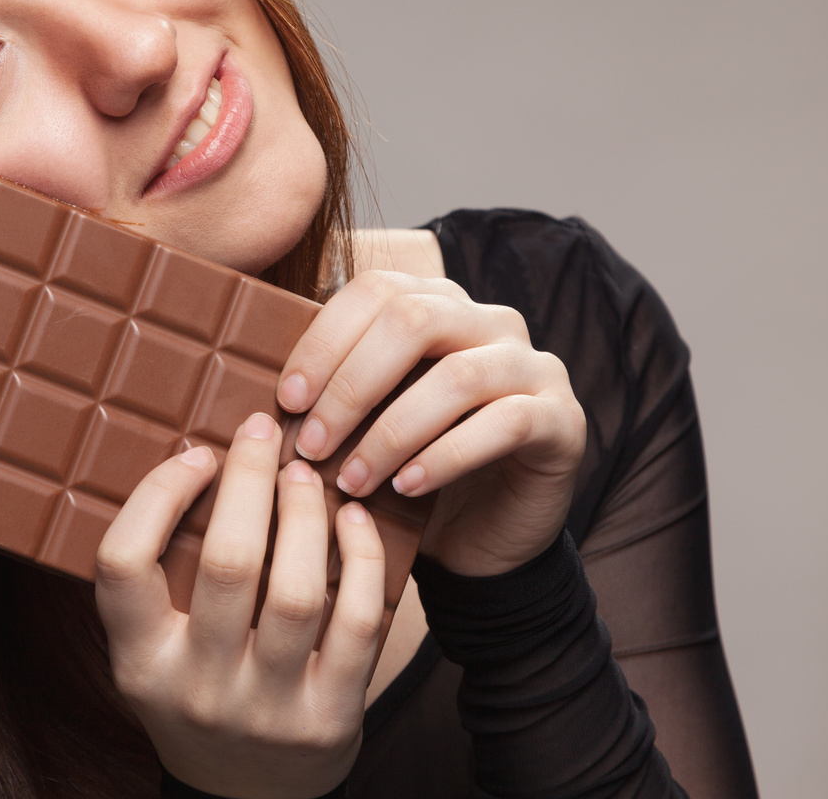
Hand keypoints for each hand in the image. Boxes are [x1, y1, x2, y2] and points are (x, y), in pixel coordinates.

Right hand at [95, 413, 386, 798]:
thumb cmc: (199, 694)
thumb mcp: (154, 651)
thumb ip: (164, 578)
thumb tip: (204, 458)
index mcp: (139, 661)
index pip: (122, 563)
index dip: (157, 494)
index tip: (195, 455)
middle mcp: (196, 687)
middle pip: (226, 564)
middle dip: (248, 479)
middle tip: (262, 431)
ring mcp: (265, 708)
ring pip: (295, 591)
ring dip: (304, 513)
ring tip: (304, 472)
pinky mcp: (330, 718)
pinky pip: (356, 624)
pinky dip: (361, 560)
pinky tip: (353, 520)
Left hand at [278, 271, 585, 576]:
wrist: (483, 538)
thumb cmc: (411, 469)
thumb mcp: (366, 421)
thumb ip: (333, 389)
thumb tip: (264, 386)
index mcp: (437, 303)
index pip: (375, 290)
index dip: (325, 339)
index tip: (286, 398)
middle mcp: (490, 321)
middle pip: (414, 319)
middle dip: (351, 384)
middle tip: (310, 444)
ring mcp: (532, 366)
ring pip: (456, 376)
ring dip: (391, 432)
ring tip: (353, 480)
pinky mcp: (562, 419)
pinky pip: (504, 423)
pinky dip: (446, 456)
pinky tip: (408, 489)